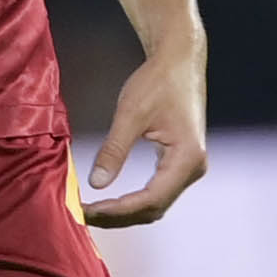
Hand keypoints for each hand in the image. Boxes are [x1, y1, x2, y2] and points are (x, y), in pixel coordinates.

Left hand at [84, 38, 208, 227]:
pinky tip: (110, 201)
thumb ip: (114, 150)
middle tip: (83, 214)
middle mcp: (194, 168)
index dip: (118, 210)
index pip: (151, 199)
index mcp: (187, 158)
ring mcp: (189, 167)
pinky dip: (133, 200)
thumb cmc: (158, 80)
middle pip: (154, 208)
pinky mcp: (181, 163)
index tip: (87, 210)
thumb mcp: (131, 113)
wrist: (180, 60)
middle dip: (118, 216)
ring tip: (92, 211)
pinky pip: (157, 192)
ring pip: (156, 204)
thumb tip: (96, 183)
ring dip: (125, 212)